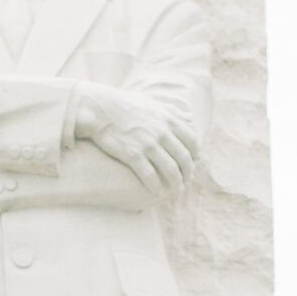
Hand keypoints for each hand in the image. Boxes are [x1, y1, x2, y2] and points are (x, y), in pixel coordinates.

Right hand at [73, 86, 197, 195]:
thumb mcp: (153, 102)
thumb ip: (172, 110)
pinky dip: (156, 186)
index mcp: (168, 120)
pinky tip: (157, 192)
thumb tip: (189, 116)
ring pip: (170, 169)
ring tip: (176, 192)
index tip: (193, 163)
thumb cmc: (125, 105)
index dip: (195, 155)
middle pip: (183, 158)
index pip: (191, 141)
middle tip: (186, 181)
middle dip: (188, 173)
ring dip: (176, 184)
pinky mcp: (133, 155)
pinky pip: (150, 175)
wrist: (101, 108)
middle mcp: (162, 133)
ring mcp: (148, 144)